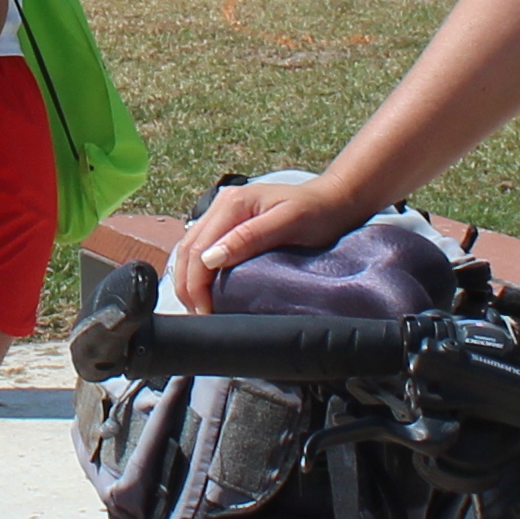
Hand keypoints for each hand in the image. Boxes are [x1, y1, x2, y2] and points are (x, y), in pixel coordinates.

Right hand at [168, 172, 373, 313]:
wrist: (332, 202)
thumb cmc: (317, 213)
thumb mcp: (288, 224)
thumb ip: (249, 238)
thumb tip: (210, 259)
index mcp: (233, 203)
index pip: (198, 249)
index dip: (196, 285)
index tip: (205, 312)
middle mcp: (222, 204)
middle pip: (187, 250)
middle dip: (187, 286)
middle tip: (198, 317)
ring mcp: (223, 213)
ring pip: (189, 250)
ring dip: (188, 281)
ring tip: (198, 308)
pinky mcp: (228, 223)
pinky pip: (201, 248)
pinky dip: (196, 272)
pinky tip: (202, 290)